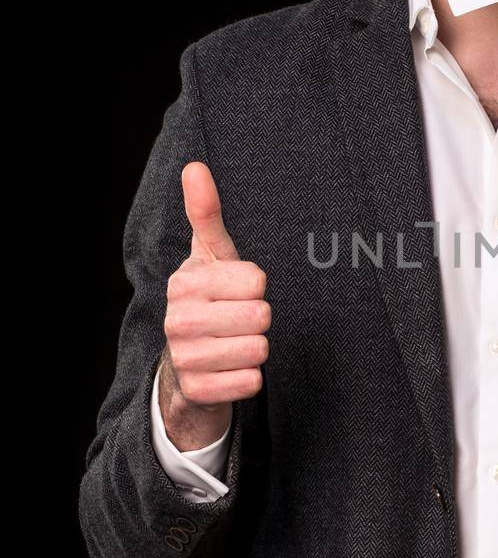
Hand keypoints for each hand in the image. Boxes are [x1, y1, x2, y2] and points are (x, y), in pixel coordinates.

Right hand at [158, 162, 270, 449]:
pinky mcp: (195, 390)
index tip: (239, 291)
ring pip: (258, 350)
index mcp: (184, 282)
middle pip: (260, 316)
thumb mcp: (211, 256)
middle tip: (240, 321)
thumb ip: (206, 214)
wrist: (186, 363)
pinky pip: (250, 383)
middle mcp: (177, 319)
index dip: (257, 287)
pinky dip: (251, 379)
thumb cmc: (210, 298)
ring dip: (257, 349)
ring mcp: (183, 356)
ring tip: (237, 344)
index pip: (256, 280)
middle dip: (260, 320)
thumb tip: (195, 166)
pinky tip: (233, 371)